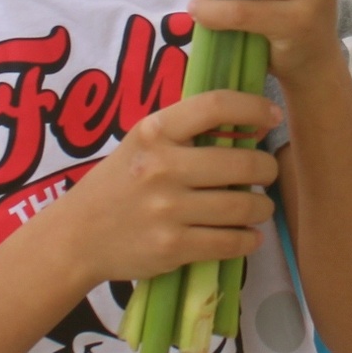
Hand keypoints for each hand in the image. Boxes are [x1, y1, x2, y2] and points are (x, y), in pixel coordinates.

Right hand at [45, 88, 279, 285]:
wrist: (78, 235)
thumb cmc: (119, 182)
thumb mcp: (142, 143)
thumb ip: (185, 130)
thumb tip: (249, 121)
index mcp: (155, 131)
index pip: (216, 105)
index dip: (253, 107)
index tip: (273, 116)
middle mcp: (162, 167)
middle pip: (242, 162)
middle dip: (267, 168)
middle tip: (267, 172)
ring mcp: (167, 209)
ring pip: (242, 206)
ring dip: (262, 207)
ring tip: (259, 207)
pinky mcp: (172, 246)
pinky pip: (230, 242)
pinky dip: (248, 239)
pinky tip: (248, 235)